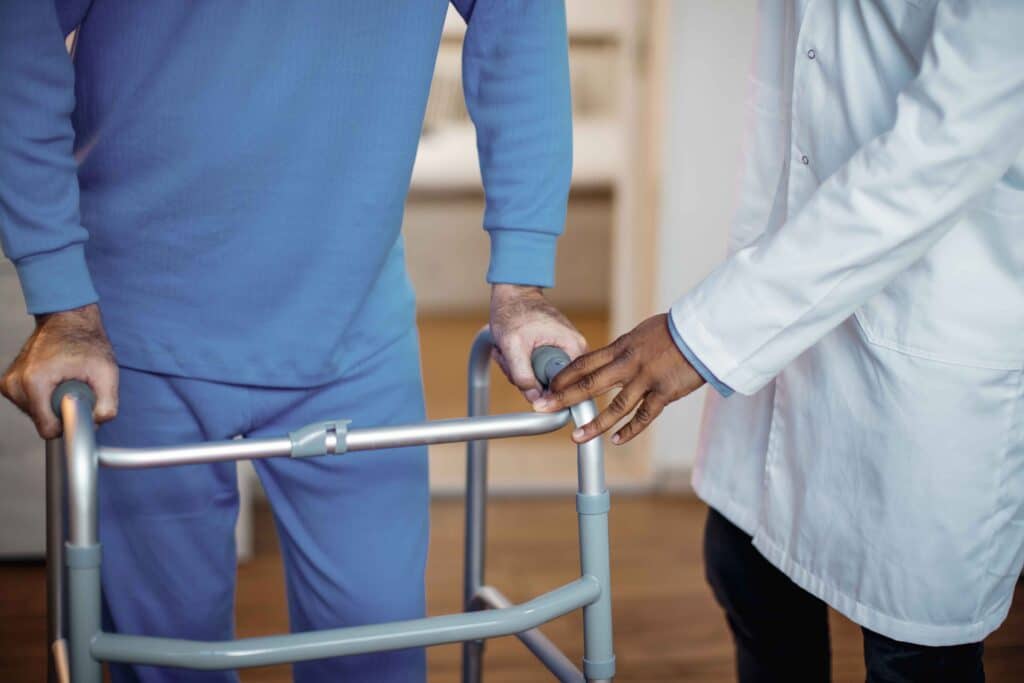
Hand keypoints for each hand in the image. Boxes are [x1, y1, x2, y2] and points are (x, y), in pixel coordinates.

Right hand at [1, 303, 118, 438]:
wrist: (67, 320)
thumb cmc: (86, 341)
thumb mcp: (107, 371)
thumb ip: (107, 402)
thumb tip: (98, 422)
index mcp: (34, 382)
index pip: (47, 428)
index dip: (69, 423)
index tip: (80, 406)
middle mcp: (15, 383)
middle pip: (43, 422)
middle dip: (62, 410)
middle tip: (75, 387)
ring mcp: (9, 383)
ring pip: (37, 414)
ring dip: (54, 404)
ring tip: (65, 381)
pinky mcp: (9, 383)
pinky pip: (31, 405)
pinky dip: (45, 398)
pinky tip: (54, 381)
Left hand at [489, 284, 586, 402]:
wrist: (512, 293)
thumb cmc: (514, 311)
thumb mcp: (513, 344)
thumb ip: (523, 374)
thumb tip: (534, 400)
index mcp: (574, 347)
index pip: (572, 386)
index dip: (549, 394)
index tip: (529, 387)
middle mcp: (574, 352)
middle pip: (553, 386)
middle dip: (526, 378)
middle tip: (510, 360)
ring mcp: (562, 353)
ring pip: (540, 380)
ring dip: (518, 370)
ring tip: (508, 352)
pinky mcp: (551, 354)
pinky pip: (535, 371)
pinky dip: (519, 364)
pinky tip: (511, 351)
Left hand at [533, 313, 703, 443]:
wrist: (703, 332)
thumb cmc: (673, 331)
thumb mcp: (641, 334)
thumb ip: (624, 349)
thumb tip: (610, 357)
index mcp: (621, 347)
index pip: (584, 362)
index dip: (564, 376)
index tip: (548, 387)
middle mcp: (629, 364)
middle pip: (590, 383)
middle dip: (564, 397)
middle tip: (544, 408)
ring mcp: (646, 379)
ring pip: (615, 406)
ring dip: (594, 423)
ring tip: (576, 436)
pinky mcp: (665, 393)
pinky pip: (644, 416)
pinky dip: (629, 430)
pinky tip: (616, 440)